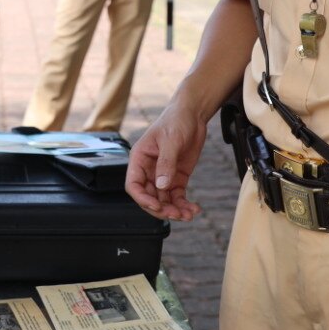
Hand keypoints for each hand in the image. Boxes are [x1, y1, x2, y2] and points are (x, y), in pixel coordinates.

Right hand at [126, 101, 208, 220]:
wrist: (193, 115)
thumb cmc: (176, 121)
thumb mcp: (171, 140)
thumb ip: (166, 163)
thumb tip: (161, 186)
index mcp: (139, 159)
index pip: (134, 185)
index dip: (142, 199)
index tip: (156, 206)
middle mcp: (149, 170)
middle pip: (149, 197)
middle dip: (162, 209)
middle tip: (177, 215)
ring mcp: (163, 175)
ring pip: (164, 200)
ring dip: (175, 210)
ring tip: (189, 215)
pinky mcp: (177, 178)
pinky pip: (177, 196)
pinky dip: (184, 205)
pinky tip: (194, 209)